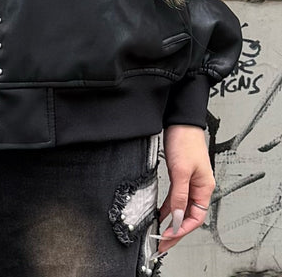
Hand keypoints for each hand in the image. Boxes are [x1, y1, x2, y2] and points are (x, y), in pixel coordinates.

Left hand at [156, 124, 214, 253]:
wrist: (180, 122)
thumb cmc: (185, 141)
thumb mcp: (181, 171)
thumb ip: (179, 195)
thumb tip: (177, 217)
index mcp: (204, 188)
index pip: (195, 217)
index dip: (182, 230)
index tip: (168, 237)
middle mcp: (199, 187)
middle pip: (188, 216)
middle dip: (176, 231)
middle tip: (162, 244)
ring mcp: (190, 182)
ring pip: (181, 208)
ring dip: (172, 221)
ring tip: (160, 233)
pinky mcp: (180, 176)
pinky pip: (176, 198)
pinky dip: (169, 208)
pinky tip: (161, 214)